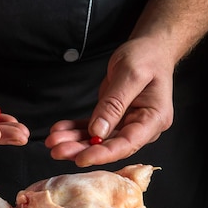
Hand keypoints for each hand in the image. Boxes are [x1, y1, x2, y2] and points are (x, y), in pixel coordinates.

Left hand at [45, 37, 174, 165]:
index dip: (104, 154)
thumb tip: (97, 132)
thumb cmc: (147, 57)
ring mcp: (128, 124)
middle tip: (57, 151)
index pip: (128, 143)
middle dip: (82, 149)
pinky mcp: (115, 118)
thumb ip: (114, 104)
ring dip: (75, 141)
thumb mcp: (130, 74)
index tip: (82, 159)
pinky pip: (94, 128)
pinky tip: (60, 130)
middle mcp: (143, 127)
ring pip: (99, 139)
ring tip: (53, 141)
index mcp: (154, 119)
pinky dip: (76, 129)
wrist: (150, 48)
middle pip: (110, 145)